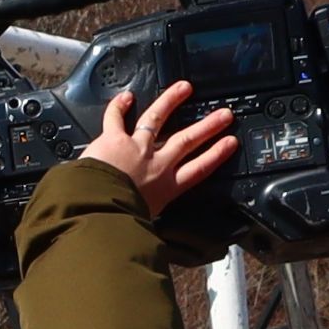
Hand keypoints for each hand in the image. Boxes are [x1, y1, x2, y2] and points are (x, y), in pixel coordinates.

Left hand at [79, 78, 241, 220]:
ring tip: (184, 88)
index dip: (216, 154)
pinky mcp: (113, 139)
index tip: (230, 143)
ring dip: (171, 101)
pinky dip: (120, 106)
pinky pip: (116, 118)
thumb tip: (151, 240)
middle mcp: (156, 164)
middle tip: (224, 114)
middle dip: (208, 126)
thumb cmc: (118, 221)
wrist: (98, 210)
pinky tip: (127, 96)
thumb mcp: (146, 225)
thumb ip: (151, 222)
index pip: (199, 169)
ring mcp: (136, 148)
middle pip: (187, 140)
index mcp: (166, 187)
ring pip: (157, 119)